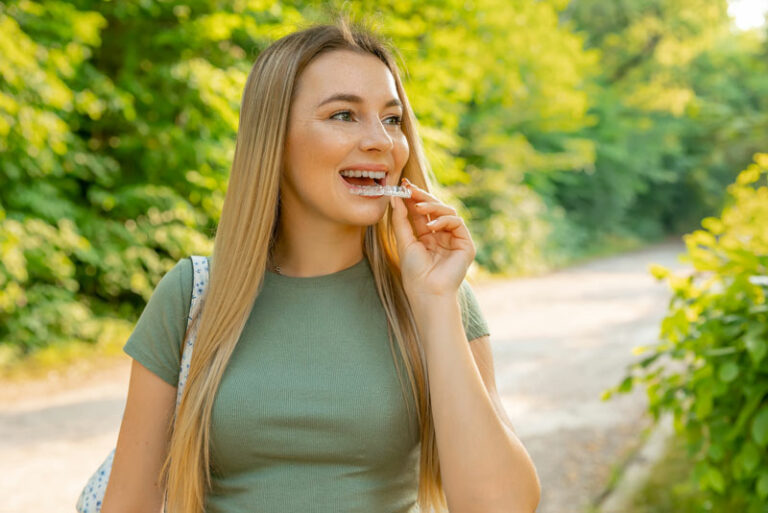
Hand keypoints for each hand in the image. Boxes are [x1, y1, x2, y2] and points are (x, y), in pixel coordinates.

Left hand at [389, 177, 475, 299]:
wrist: (427, 291)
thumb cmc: (414, 272)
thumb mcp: (404, 241)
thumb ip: (401, 220)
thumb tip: (395, 197)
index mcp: (427, 236)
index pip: (421, 212)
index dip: (413, 198)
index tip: (403, 185)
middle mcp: (442, 235)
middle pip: (435, 209)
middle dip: (422, 196)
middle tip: (410, 188)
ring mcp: (454, 239)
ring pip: (447, 211)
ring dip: (432, 206)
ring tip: (418, 206)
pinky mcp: (465, 244)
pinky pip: (457, 222)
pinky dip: (444, 220)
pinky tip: (431, 226)